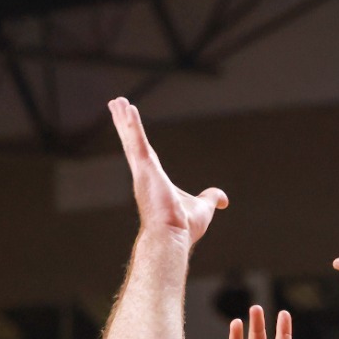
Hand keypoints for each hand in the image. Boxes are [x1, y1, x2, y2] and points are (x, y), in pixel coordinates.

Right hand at [109, 97, 228, 242]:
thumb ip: (211, 198)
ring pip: (131, 139)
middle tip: (116, 104)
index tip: (128, 125)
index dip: (136, 138)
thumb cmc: (183, 227)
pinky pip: (138, 142)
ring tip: (117, 100)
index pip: (144, 152)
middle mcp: (144, 174)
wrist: (173, 238)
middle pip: (132, 142)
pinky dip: (132, 125)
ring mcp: (142, 172)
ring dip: (124, 118)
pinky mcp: (145, 169)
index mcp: (155, 180)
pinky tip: (128, 109)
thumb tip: (223, 199)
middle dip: (123, 122)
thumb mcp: (203, 207)